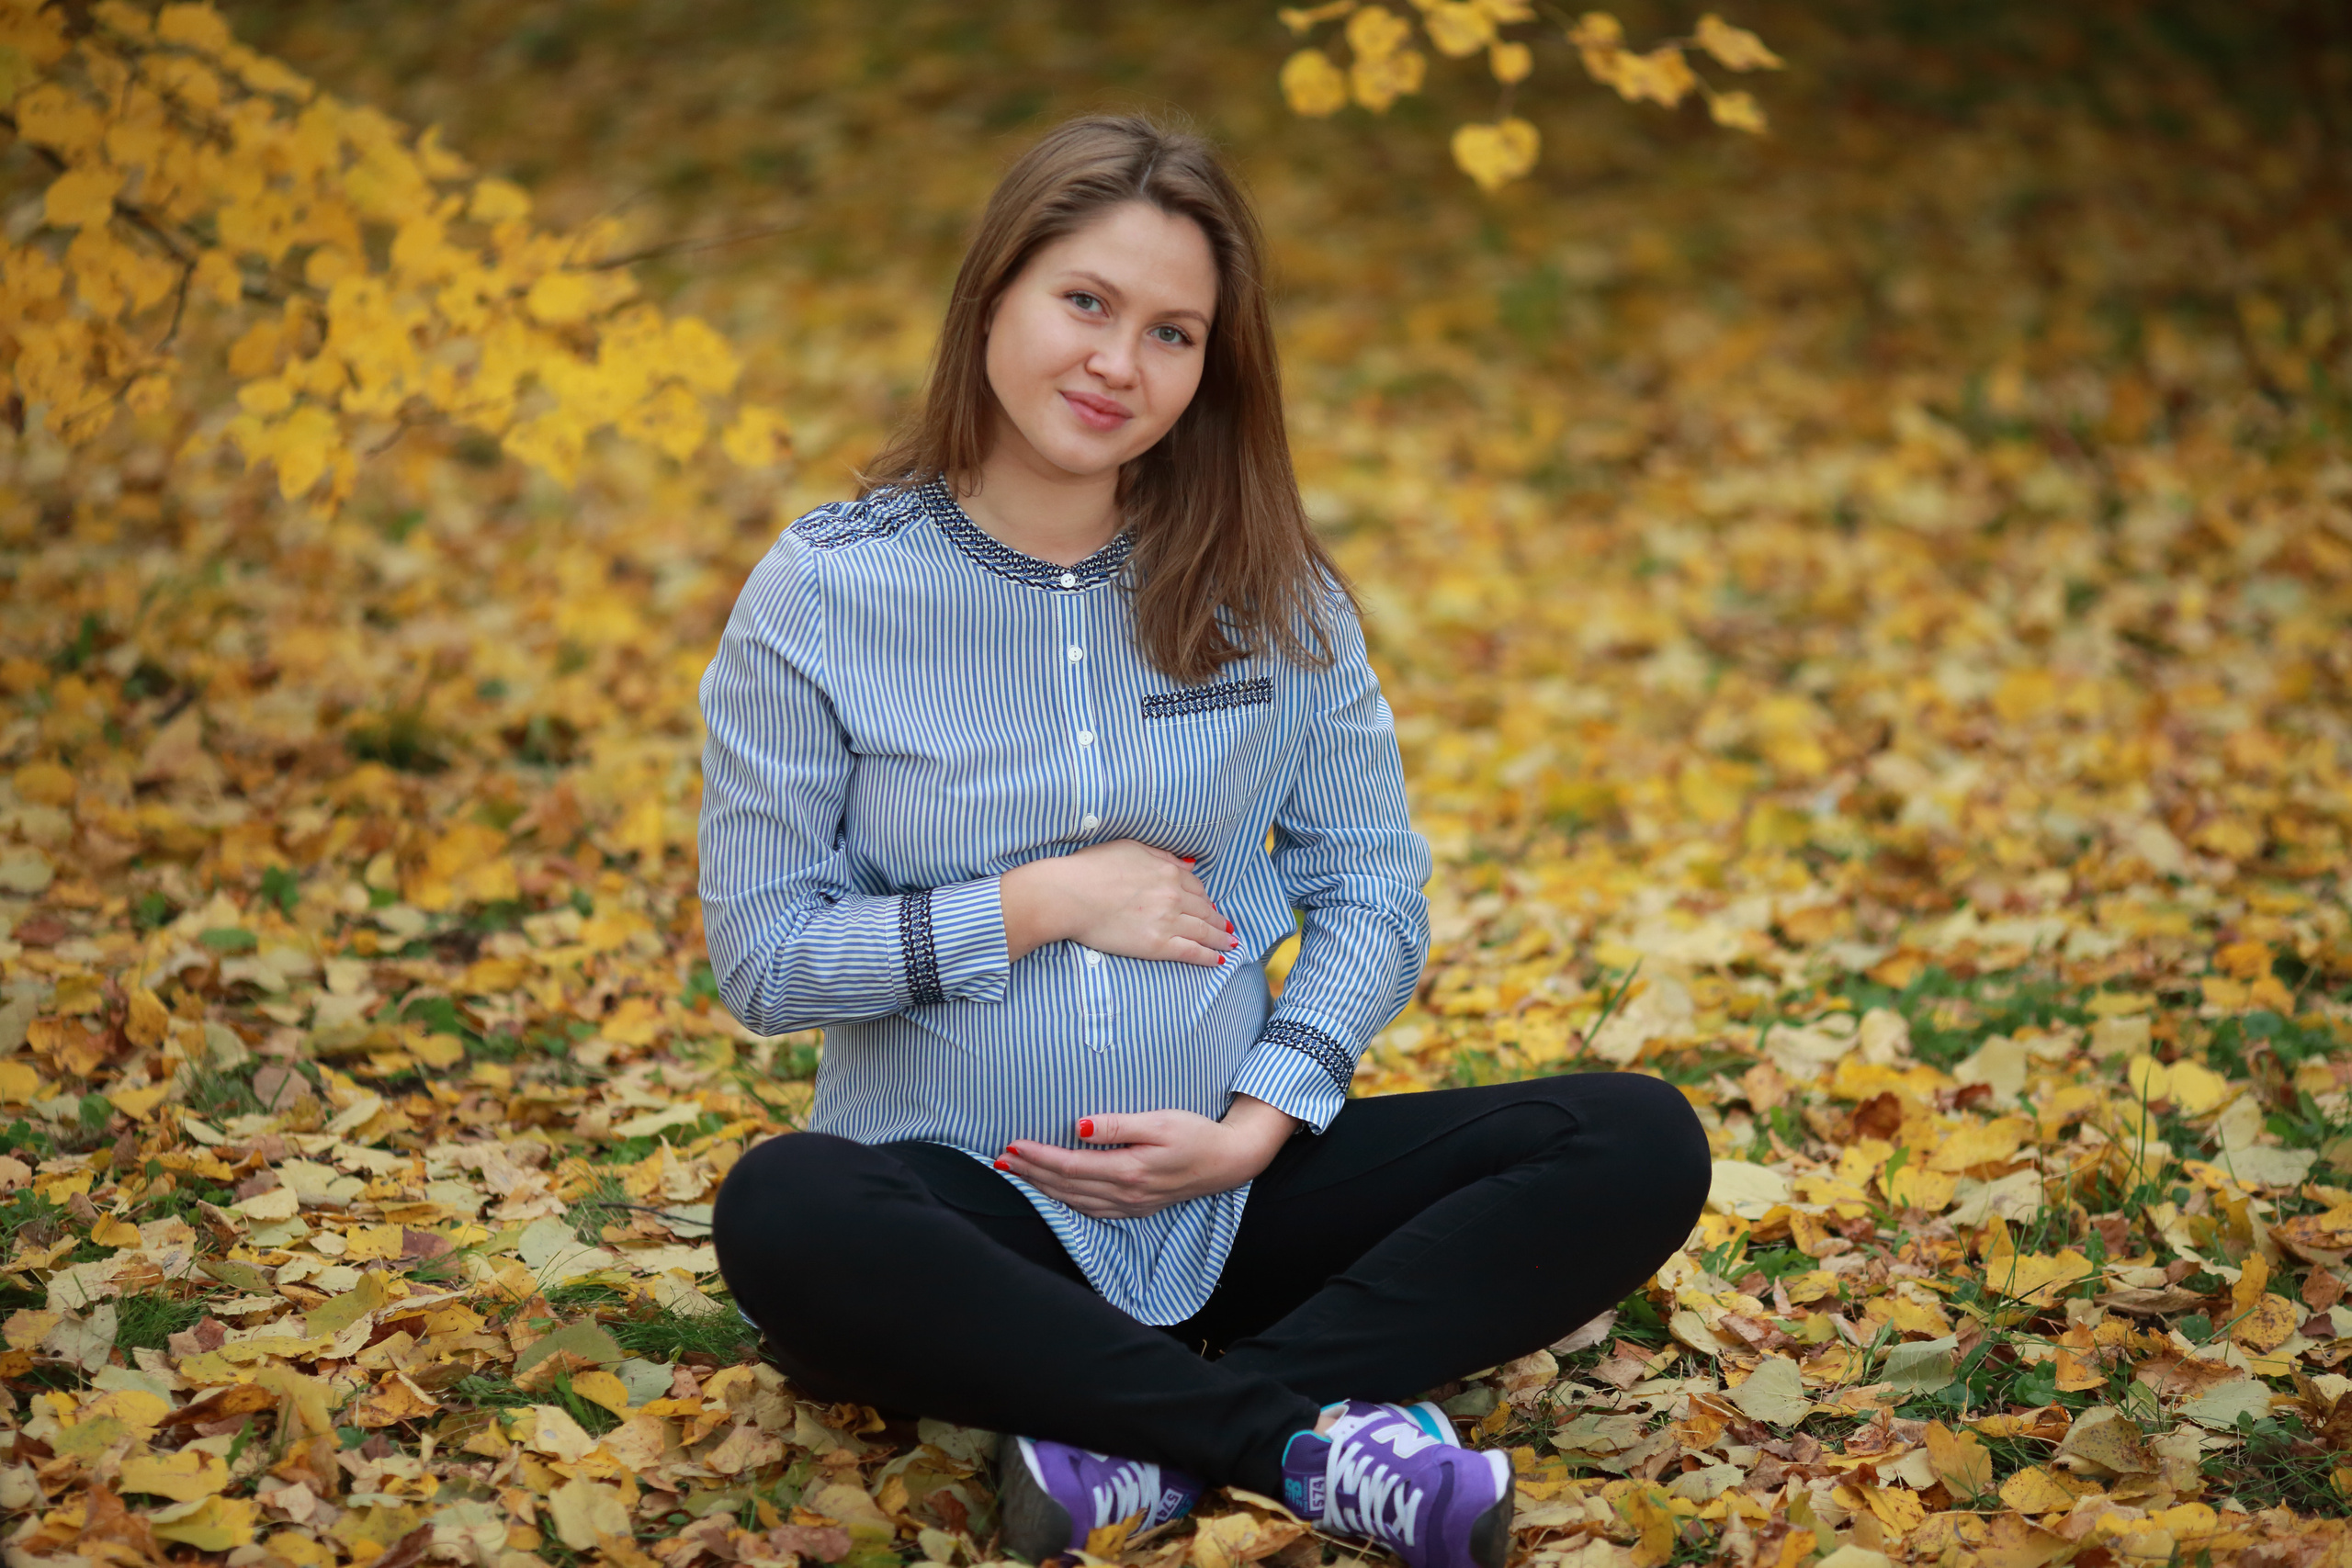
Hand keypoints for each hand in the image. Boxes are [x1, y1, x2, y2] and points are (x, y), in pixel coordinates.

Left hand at [997, 1095, 1298, 1218]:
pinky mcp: (1136, 1209)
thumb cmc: (1196, 1133)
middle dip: (1030, 1174)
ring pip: (1075, 1202)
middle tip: (1000, 1161)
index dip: (1038, 1158)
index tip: (1012, 1146)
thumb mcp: (1160, 1121)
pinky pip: (1091, 1211)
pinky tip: (1053, 1195)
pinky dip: (1066, 1203)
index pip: (1070, 1166)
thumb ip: (1117, 1125)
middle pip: (1065, 1187)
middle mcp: (1126, 1195)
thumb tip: (1078, 1126)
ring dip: (1042, 1189)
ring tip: (1017, 1175)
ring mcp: (1131, 1206)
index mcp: (1129, 1171)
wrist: (1228, 1161)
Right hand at [1000, 840, 1237, 965]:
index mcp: (1167, 871)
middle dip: (1217, 919)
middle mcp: (1173, 895)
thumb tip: (1188, 864)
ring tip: (1229, 944)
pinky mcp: (1158, 945)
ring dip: (1220, 938)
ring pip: (1203, 930)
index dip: (1204, 897)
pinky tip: (1218, 960)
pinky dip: (1208, 956)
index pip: (1195, 887)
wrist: (1070, 895)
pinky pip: (1192, 951)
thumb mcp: (1130, 848)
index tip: (1209, 905)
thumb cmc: (1091, 869)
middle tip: (1227, 927)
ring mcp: (1168, 921)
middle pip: (1204, 909)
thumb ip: (1162, 857)